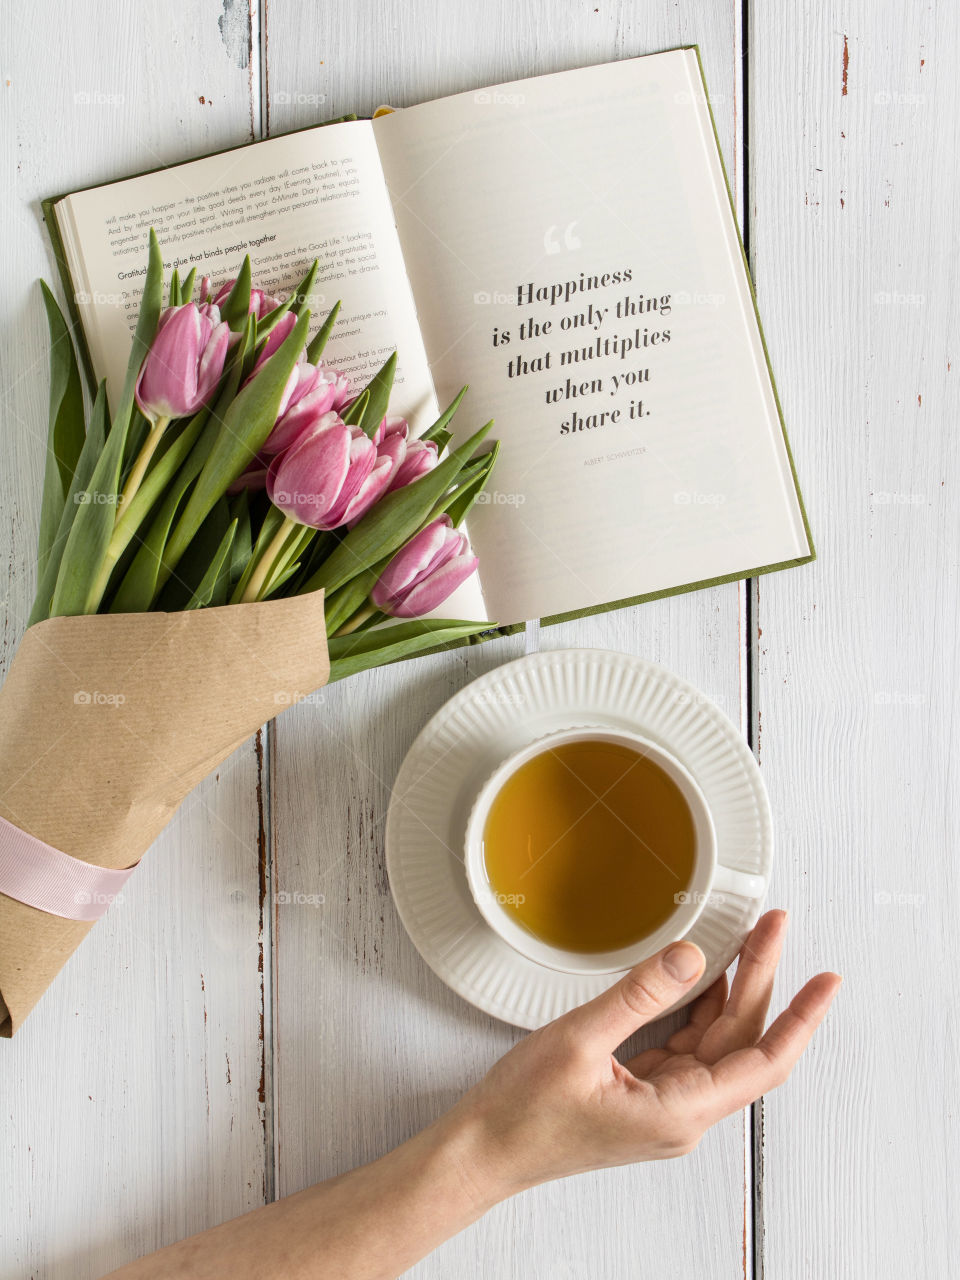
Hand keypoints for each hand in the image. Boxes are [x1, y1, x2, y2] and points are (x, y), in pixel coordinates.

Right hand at [453, 910, 839, 1195]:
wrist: (484, 1150)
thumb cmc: (523, 1112)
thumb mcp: (580, 1040)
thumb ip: (640, 994)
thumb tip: (691, 956)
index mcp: (678, 1113)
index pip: (763, 1061)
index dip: (801, 1018)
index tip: (825, 981)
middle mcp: (681, 1114)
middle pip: (741, 1041)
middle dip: (760, 980)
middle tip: (772, 925)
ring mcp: (663, 1105)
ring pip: (716, 1041)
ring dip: (732, 991)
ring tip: (746, 939)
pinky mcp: (643, 1094)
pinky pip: (688, 1045)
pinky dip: (699, 1006)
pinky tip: (702, 974)